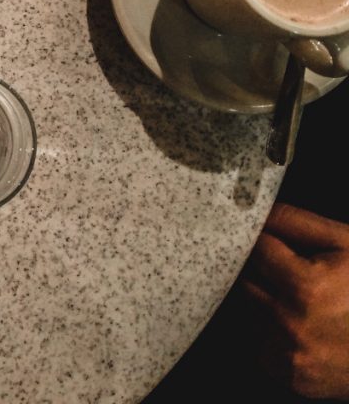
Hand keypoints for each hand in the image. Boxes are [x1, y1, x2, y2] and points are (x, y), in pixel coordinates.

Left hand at [242, 203, 348, 398]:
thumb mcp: (346, 246)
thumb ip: (296, 222)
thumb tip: (258, 211)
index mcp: (305, 288)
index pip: (256, 249)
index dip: (268, 242)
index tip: (276, 243)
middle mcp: (290, 324)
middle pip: (247, 280)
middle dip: (267, 273)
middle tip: (297, 275)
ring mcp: (287, 354)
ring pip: (250, 310)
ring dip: (268, 302)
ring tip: (308, 304)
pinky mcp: (287, 375)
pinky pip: (260, 340)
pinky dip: (274, 331)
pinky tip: (306, 328)